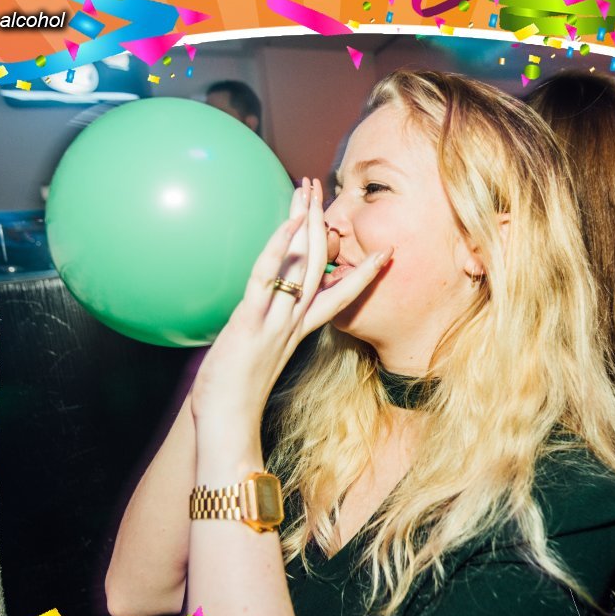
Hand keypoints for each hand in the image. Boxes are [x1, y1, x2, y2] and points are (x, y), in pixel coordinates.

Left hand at [189, 178, 391, 431]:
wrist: (228, 428)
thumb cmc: (236, 400)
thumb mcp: (259, 361)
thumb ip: (268, 338)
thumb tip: (266, 324)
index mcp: (297, 332)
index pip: (339, 296)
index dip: (363, 273)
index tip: (386, 253)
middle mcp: (293, 324)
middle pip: (320, 265)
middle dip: (321, 222)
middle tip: (322, 187)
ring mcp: (276, 323)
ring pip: (301, 264)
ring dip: (305, 222)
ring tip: (308, 188)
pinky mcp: (251, 324)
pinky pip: (269, 278)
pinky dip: (280, 248)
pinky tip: (287, 224)